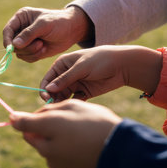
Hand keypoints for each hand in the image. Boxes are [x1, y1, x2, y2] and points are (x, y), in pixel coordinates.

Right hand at [2, 6, 92, 62]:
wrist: (72, 31)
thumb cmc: (58, 22)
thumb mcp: (44, 25)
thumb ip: (28, 34)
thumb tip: (14, 45)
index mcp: (21, 18)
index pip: (7, 30)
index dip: (7, 40)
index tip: (10, 48)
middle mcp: (20, 29)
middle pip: (12, 44)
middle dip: (25, 47)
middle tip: (39, 44)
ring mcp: (25, 41)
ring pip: (19, 53)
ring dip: (31, 52)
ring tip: (43, 45)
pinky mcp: (31, 51)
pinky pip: (26, 58)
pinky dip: (34, 57)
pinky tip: (44, 50)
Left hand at [10, 99, 121, 167]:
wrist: (121, 151)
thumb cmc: (97, 123)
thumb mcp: (71, 107)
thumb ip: (43, 111)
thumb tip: (15, 118)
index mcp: (48, 128)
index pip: (21, 124)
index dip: (21, 118)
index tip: (20, 115)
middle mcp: (46, 149)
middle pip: (32, 136)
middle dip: (40, 127)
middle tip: (63, 120)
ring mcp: (55, 163)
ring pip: (44, 146)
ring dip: (52, 139)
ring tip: (77, 132)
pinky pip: (56, 157)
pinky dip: (62, 149)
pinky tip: (80, 144)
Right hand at [40, 45, 161, 101]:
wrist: (122, 65)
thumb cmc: (100, 60)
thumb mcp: (81, 68)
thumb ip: (65, 79)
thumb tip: (48, 89)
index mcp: (61, 65)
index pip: (47, 80)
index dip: (44, 89)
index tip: (47, 98)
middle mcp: (65, 75)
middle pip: (53, 90)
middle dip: (53, 98)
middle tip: (56, 107)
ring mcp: (74, 84)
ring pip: (63, 97)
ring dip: (63, 102)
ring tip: (66, 106)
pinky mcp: (84, 92)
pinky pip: (74, 100)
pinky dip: (74, 103)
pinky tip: (79, 102)